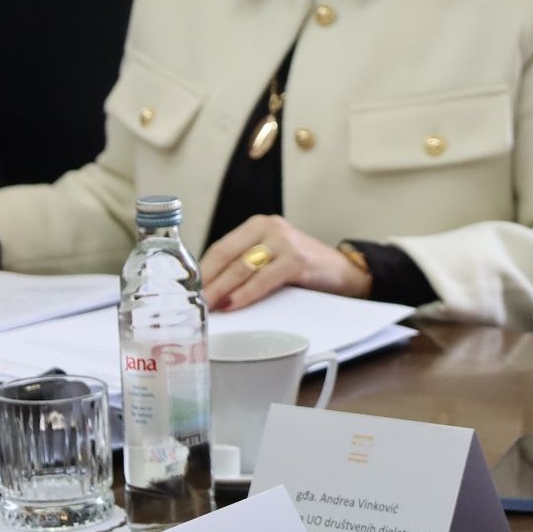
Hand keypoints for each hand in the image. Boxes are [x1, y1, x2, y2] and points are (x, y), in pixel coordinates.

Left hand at [199, 214, 368, 312]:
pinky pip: (264, 279)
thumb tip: (210, 287)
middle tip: (194, 302)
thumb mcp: (271, 258)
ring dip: (222, 289)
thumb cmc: (302, 269)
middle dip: (208, 281)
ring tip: (209, 306)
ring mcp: (284, 242)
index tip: (189, 289)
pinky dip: (246, 294)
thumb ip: (245, 265)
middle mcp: (270, 227)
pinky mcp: (297, 260)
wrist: (344, 273)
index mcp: (258, 225)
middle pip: (228, 256)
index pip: (221, 247)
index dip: (203, 269)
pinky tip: (233, 305)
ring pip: (243, 268)